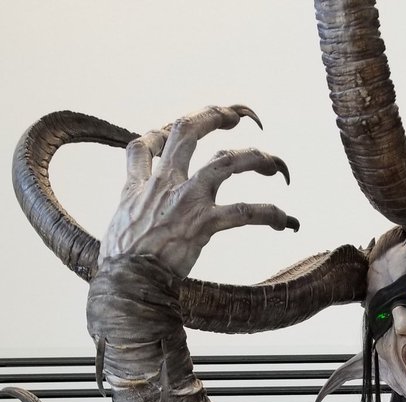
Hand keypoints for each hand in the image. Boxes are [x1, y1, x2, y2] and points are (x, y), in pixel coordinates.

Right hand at [99, 105, 297, 277]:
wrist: (127, 282)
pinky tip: (287, 221)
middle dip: (216, 115)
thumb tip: (133, 222)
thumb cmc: (120, 264)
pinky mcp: (204, 223)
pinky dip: (270, 214)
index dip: (159, 134)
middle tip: (240, 116)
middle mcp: (165, 183)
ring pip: (227, 162)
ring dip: (257, 158)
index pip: (146, 145)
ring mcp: (186, 200)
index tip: (174, 136)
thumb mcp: (118, 227)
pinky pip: (245, 212)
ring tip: (278, 166)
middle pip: (189, 130)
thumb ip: (131, 213)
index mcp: (141, 185)